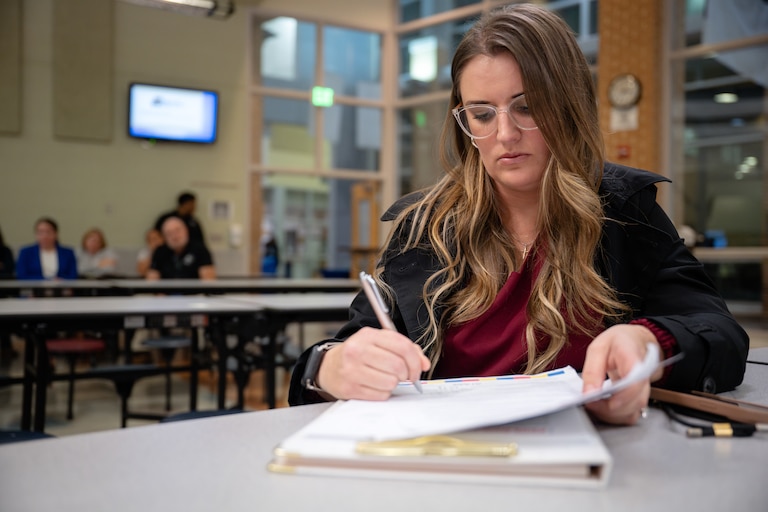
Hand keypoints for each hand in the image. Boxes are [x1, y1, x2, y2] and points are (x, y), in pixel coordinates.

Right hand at [316, 327, 430, 400]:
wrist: (328, 367)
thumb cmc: (357, 355)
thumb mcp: (378, 343)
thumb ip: (404, 349)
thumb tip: (423, 363)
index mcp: (368, 335)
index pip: (402, 346)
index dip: (416, 360)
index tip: (418, 369)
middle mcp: (358, 350)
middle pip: (398, 366)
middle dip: (406, 374)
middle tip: (404, 376)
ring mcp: (352, 370)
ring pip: (391, 382)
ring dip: (393, 384)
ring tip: (385, 379)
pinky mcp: (350, 388)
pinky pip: (380, 395)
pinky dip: (383, 393)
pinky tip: (375, 386)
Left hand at [581, 324, 662, 424]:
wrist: (634, 341)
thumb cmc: (618, 342)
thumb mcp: (598, 348)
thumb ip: (592, 370)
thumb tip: (587, 394)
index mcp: (634, 359)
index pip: (636, 382)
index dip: (621, 396)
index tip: (602, 401)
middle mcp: (644, 378)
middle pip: (633, 402)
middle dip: (607, 408)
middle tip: (588, 401)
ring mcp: (643, 391)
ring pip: (632, 413)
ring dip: (609, 414)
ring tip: (593, 403)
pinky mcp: (639, 399)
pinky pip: (629, 416)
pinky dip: (614, 416)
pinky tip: (602, 406)